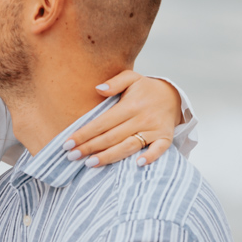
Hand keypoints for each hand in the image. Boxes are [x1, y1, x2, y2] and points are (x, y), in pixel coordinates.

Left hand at [64, 71, 181, 167]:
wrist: (173, 95)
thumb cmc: (145, 89)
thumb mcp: (131, 78)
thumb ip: (115, 82)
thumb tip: (98, 89)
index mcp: (130, 105)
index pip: (102, 122)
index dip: (84, 134)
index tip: (67, 143)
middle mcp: (142, 118)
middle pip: (111, 137)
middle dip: (90, 148)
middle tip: (71, 157)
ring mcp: (154, 129)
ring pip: (129, 146)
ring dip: (110, 156)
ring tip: (90, 164)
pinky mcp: (165, 137)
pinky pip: (159, 149)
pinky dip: (151, 157)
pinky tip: (137, 164)